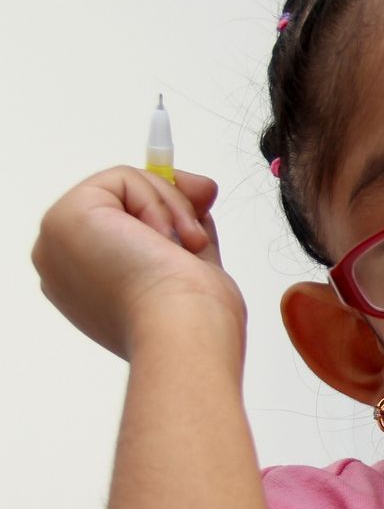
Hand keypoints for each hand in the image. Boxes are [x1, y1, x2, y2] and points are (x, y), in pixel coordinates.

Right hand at [32, 166, 244, 358]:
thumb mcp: (195, 260)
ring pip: (126, 188)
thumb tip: (200, 186)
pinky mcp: (65, 217)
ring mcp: (58, 241)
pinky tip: (163, 240)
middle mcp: (64, 264)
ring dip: (172, 210)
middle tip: (196, 239)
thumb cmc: (194, 317)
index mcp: (87, 285)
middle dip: (172, 209)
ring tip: (184, 249)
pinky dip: (159, 202)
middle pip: (122, 204)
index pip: (123, 227)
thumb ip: (187, 221)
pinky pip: (124, 178)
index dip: (164, 220)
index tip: (196, 232)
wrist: (185, 329)